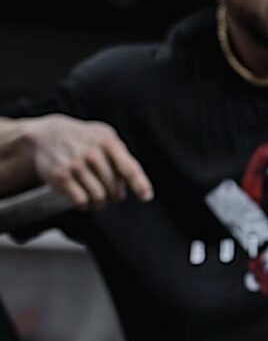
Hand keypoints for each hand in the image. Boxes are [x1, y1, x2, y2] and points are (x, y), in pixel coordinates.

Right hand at [18, 114, 153, 208]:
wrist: (48, 135)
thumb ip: (122, 156)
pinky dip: (85, 205)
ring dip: (100, 203)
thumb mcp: (105, 137)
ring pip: (98, 196)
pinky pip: (80, 200)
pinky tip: (84, 202)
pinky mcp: (60, 175)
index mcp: (108, 142)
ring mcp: (75, 164)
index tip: (146, 197)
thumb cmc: (85, 139)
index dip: (140, 184)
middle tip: (113, 196)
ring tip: (99, 201)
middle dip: (115, 195)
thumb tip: (138, 183)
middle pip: (113, 186)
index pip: (128, 167)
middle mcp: (92, 152)